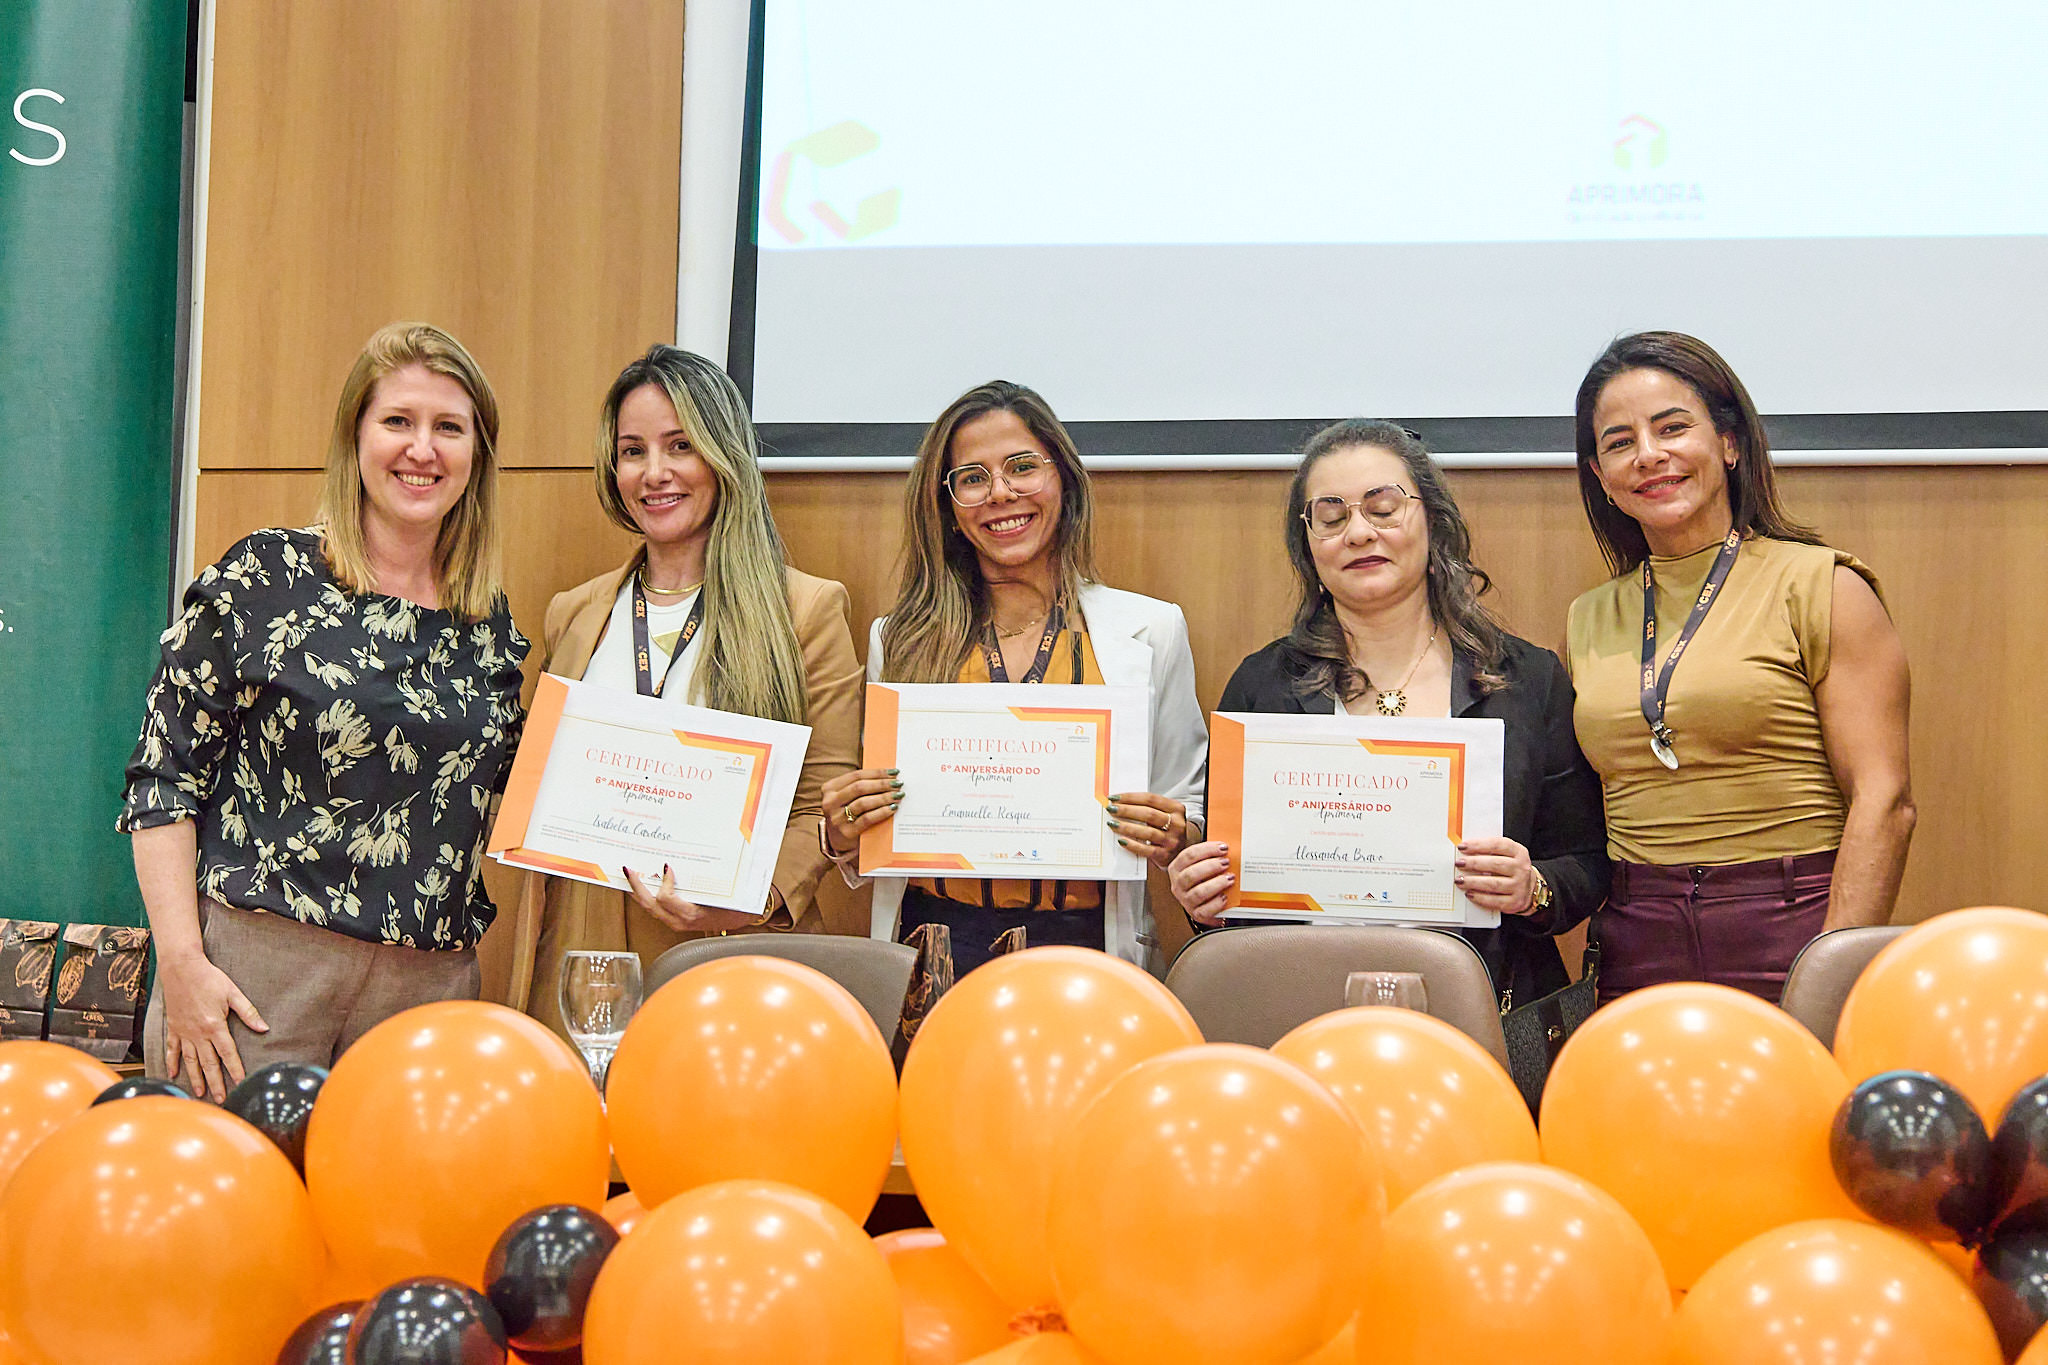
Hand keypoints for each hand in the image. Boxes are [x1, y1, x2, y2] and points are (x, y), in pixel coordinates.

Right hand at [157, 950, 266, 1102]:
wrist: (181, 968)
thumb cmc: (209, 978)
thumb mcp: (233, 993)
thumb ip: (248, 1012)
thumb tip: (264, 1028)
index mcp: (215, 1026)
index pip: (228, 1053)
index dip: (235, 1069)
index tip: (241, 1083)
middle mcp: (198, 1033)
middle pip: (209, 1063)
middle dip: (216, 1082)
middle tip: (222, 1099)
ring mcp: (184, 1032)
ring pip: (190, 1061)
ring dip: (195, 1078)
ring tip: (199, 1093)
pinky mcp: (173, 1028)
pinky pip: (172, 1049)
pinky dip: (172, 1062)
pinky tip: (173, 1074)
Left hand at [623, 866, 763, 933]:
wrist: (739, 920)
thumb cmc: (733, 906)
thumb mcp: (721, 892)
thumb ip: (704, 880)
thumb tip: (684, 862)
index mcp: (690, 914)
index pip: (665, 898)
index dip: (663, 880)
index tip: (667, 866)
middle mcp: (679, 921)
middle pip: (649, 904)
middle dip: (636, 886)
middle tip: (628, 870)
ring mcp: (675, 922)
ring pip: (649, 908)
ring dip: (638, 892)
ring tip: (629, 878)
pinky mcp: (675, 921)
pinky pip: (655, 910)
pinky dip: (646, 897)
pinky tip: (643, 888)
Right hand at [820, 766, 900, 855]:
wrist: (839, 841)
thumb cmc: (847, 813)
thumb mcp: (846, 797)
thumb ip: (860, 787)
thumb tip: (888, 776)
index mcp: (829, 789)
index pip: (856, 776)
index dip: (876, 773)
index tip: (894, 772)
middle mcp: (830, 802)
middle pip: (860, 787)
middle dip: (882, 784)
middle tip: (898, 783)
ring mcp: (837, 818)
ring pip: (863, 802)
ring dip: (884, 797)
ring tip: (898, 795)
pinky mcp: (846, 832)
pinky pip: (867, 818)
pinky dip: (882, 812)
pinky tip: (893, 808)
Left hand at [1108, 792, 1190, 868]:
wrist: (1185, 850)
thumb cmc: (1169, 829)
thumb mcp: (1166, 814)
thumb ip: (1148, 807)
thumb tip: (1121, 803)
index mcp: (1176, 808)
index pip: (1150, 799)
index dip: (1130, 797)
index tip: (1115, 798)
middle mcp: (1176, 824)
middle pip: (1149, 814)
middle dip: (1126, 810)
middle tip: (1111, 809)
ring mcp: (1172, 840)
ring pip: (1147, 832)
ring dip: (1127, 827)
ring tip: (1113, 824)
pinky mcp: (1165, 855)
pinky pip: (1146, 850)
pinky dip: (1132, 845)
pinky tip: (1122, 840)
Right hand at [1167, 840, 1232, 925]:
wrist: (1206, 904)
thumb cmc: (1205, 881)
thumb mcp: (1203, 866)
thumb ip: (1211, 857)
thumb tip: (1226, 848)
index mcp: (1177, 869)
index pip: (1188, 855)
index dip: (1206, 850)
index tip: (1223, 847)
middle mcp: (1178, 885)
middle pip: (1191, 874)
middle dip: (1211, 866)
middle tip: (1226, 862)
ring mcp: (1186, 900)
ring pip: (1198, 892)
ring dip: (1216, 884)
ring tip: (1230, 878)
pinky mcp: (1196, 914)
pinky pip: (1206, 910)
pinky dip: (1217, 903)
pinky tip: (1225, 896)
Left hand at [1455, 837, 1540, 915]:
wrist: (1528, 888)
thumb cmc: (1511, 869)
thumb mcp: (1506, 855)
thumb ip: (1489, 851)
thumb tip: (1465, 850)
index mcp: (1518, 852)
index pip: (1498, 845)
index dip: (1478, 845)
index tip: (1462, 846)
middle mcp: (1521, 868)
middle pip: (1495, 864)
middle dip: (1473, 863)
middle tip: (1459, 863)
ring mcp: (1520, 886)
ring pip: (1493, 883)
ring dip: (1473, 882)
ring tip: (1460, 880)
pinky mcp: (1515, 902)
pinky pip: (1494, 900)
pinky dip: (1479, 897)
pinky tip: (1469, 893)